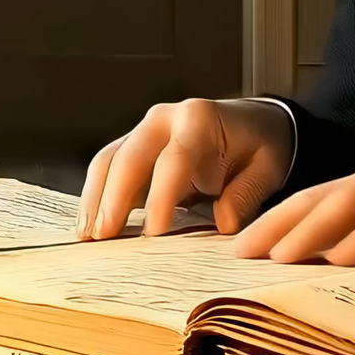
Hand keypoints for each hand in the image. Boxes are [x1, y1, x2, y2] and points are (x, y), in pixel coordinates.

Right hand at [78, 98, 295, 238]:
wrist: (253, 124)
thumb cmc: (259, 146)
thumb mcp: (266, 169)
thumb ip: (245, 195)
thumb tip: (222, 223)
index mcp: (199, 119)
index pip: (173, 159)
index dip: (160, 196)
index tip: (154, 231)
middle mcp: (164, 119)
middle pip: (129, 158)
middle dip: (114, 198)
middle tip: (105, 235)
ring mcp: (144, 130)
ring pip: (109, 161)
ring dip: (95, 198)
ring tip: (88, 235)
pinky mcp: (134, 146)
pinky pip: (108, 168)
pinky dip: (97, 196)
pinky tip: (91, 223)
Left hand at [234, 138, 354, 265]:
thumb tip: (347, 270)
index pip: (315, 199)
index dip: (275, 221)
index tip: (241, 248)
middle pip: (316, 197)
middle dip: (273, 225)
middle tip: (236, 256)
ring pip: (346, 203)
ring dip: (307, 231)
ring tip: (275, 259)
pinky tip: (341, 259)